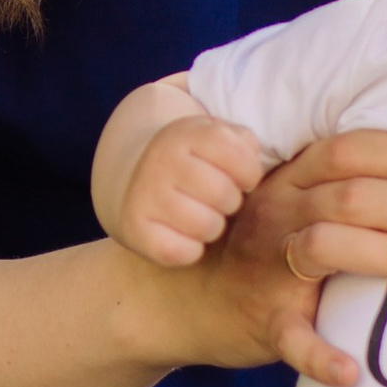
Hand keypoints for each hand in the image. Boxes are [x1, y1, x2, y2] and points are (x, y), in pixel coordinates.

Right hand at [113, 111, 269, 266]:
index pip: (234, 152)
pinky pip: (182, 252)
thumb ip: (242, 143)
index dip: (249, 172)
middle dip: (231, 201)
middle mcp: (161, 162)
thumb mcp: (213, 138)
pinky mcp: (136, 230)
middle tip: (220, 200)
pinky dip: (191, 250)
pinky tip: (186, 236)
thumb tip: (253, 157)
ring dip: (213, 227)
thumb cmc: (191, 163)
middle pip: (223, 193)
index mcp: (185, 134)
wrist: (134, 179)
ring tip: (203, 217)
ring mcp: (145, 196)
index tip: (242, 178)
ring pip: (206, 225)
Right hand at [206, 122, 386, 386]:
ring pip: (330, 248)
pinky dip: (319, 355)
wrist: (184, 300)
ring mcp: (269, 267)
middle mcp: (281, 212)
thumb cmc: (267, 251)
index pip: (353, 151)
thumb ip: (352, 192)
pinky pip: (291, 338)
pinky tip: (352, 372)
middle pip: (358, 198)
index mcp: (295, 180)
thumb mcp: (298, 206)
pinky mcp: (263, 321)